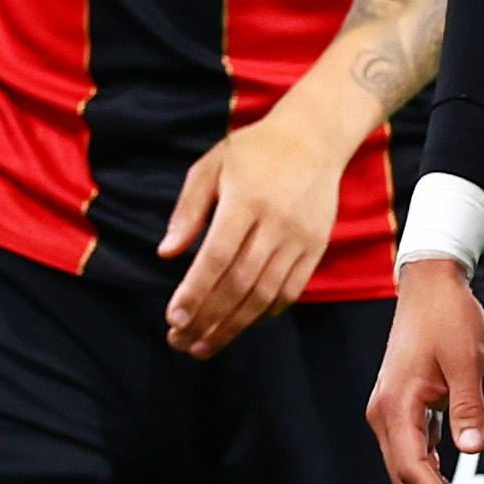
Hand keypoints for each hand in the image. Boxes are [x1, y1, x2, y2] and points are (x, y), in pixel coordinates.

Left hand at [155, 97, 356, 356]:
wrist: (315, 137)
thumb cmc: (254, 150)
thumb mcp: (212, 166)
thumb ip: (188, 210)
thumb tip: (166, 253)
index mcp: (246, 200)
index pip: (217, 256)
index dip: (195, 291)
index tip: (173, 318)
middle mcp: (276, 223)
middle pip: (240, 283)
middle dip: (208, 318)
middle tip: (180, 342)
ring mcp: (300, 238)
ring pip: (265, 294)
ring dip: (233, 325)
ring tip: (203, 346)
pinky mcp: (316, 248)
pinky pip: (290, 291)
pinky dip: (264, 313)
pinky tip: (239, 324)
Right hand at [368, 264, 483, 483]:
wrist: (430, 285)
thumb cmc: (448, 318)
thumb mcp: (466, 360)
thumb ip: (468, 406)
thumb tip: (471, 452)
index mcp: (396, 407)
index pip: (411, 471)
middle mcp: (386, 417)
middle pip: (405, 483)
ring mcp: (393, 417)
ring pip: (409, 475)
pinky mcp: (405, 413)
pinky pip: (415, 458)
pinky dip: (438, 481)